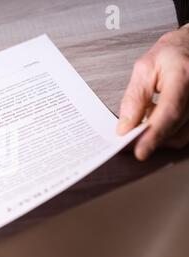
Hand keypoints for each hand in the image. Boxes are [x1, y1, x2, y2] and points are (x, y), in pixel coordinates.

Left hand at [117, 24, 188, 159]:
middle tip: (127, 139)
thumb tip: (124, 127)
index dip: (154, 134)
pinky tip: (158, 117)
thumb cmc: (172, 54)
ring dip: (157, 135)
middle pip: (173, 127)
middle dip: (147, 138)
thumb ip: (134, 98)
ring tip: (147, 115)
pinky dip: (167, 132)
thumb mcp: (145, 68)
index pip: (169, 112)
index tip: (140, 151)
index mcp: (184, 75)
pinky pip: (185, 134)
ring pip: (180, 136)